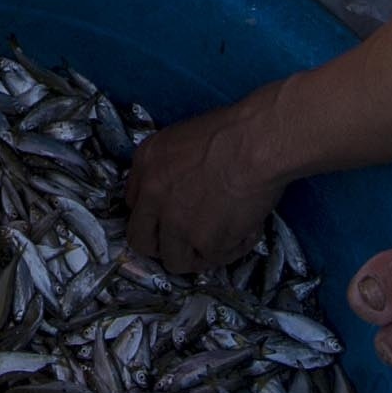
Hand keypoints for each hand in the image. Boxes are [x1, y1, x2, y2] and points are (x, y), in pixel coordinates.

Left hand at [125, 94, 292, 273]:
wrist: (256, 143)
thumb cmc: (230, 132)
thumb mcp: (180, 138)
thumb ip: (165, 167)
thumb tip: (173, 192)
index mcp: (147, 166)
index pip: (135, 208)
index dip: (154, 219)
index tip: (170, 220)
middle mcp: (154, 198)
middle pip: (142, 242)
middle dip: (162, 246)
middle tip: (186, 241)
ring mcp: (177, 224)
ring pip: (175, 260)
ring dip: (196, 254)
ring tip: (220, 240)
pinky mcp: (206, 243)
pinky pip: (215, 260)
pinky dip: (232, 249)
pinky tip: (246, 231)